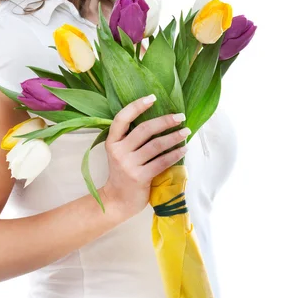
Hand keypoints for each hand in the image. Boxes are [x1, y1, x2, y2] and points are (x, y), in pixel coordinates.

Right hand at [102, 95, 189, 219]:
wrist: (118, 200)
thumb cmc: (123, 172)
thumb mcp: (120, 152)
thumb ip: (131, 137)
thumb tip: (158, 118)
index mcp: (112, 141)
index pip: (122, 118)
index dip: (137, 106)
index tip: (152, 97)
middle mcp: (118, 151)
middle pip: (144, 129)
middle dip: (165, 121)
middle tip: (180, 116)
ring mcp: (128, 165)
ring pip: (156, 145)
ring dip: (174, 137)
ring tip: (186, 132)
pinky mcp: (140, 177)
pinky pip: (161, 161)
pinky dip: (174, 154)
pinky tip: (183, 149)